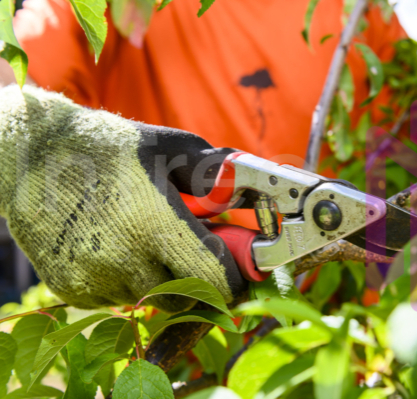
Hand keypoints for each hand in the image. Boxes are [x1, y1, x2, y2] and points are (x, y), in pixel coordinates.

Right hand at [0, 86, 246, 312]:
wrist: (30, 155)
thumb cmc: (106, 146)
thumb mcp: (166, 147)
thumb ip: (211, 172)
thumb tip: (244, 190)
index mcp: (154, 226)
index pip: (213, 279)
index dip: (233, 278)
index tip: (237, 267)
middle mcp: (125, 262)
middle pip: (186, 298)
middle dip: (199, 279)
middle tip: (195, 252)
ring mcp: (95, 279)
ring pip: (151, 299)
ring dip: (161, 278)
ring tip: (148, 241)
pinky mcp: (72, 289)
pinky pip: (116, 298)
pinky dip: (127, 281)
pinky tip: (116, 247)